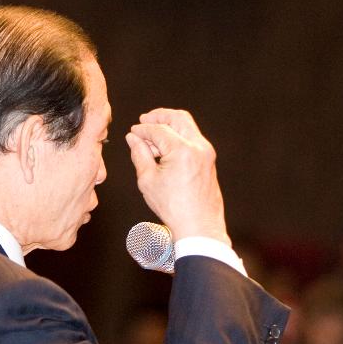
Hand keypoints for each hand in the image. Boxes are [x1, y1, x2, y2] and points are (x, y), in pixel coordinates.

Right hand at [125, 108, 230, 244]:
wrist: (200, 227)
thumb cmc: (175, 208)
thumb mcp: (148, 180)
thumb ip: (140, 154)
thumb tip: (133, 139)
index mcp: (183, 150)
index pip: (159, 129)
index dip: (142, 129)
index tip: (133, 132)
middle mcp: (199, 147)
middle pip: (178, 118)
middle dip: (159, 116)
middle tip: (145, 120)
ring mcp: (207, 153)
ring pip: (187, 127)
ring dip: (169, 127)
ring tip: (152, 142)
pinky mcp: (209, 161)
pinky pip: (193, 140)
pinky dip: (178, 138)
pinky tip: (165, 151)